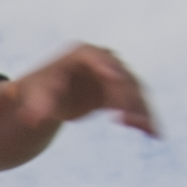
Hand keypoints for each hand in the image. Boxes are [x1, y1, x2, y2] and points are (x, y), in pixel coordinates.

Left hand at [6, 42, 156, 138]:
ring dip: (141, 110)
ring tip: (146, 129)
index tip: (116, 78)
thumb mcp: (34, 96)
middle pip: (120, 75)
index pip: (94, 56)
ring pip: (134, 91)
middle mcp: (103, 60)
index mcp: (80, 53)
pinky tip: (153, 134)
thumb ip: (37, 106)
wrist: (47, 96)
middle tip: (131, 119)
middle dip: (127, 96)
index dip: (106, 66)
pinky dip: (144, 117)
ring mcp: (115, 73)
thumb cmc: (36, 91)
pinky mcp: (121, 90)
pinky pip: (137, 103)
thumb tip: (33, 121)